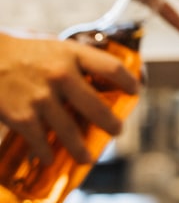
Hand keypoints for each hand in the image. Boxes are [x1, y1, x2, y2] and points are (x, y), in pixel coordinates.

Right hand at [0, 32, 138, 163]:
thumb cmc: (19, 50)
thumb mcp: (51, 44)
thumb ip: (72, 57)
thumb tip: (96, 71)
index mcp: (71, 53)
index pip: (111, 68)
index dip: (128, 82)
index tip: (135, 91)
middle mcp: (60, 75)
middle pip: (96, 106)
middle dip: (110, 124)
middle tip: (117, 131)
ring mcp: (41, 98)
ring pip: (70, 132)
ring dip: (81, 150)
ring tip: (88, 158)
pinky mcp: (22, 116)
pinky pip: (40, 142)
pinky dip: (45, 153)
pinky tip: (49, 159)